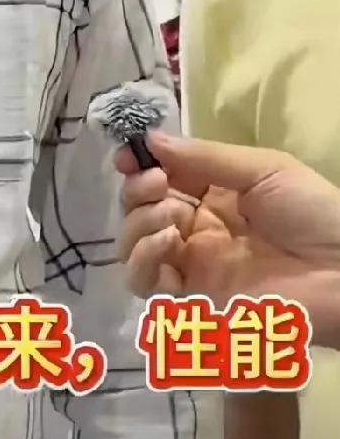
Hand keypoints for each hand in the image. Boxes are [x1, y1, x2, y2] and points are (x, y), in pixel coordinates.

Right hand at [118, 131, 339, 343]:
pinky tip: (171, 241)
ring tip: (173, 215)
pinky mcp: (193, 299)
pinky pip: (145, 283)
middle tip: (158, 183)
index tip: (127, 156)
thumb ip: (204, 158)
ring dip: (139, 224)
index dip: (138, 167)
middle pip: (138, 212)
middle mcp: (196, 231)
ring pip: (132, 247)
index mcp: (213, 198)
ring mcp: (192, 266)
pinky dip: (144, 258)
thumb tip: (149, 139)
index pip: (159, 180)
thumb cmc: (312, 212)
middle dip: (137, 192)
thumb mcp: (262, 169)